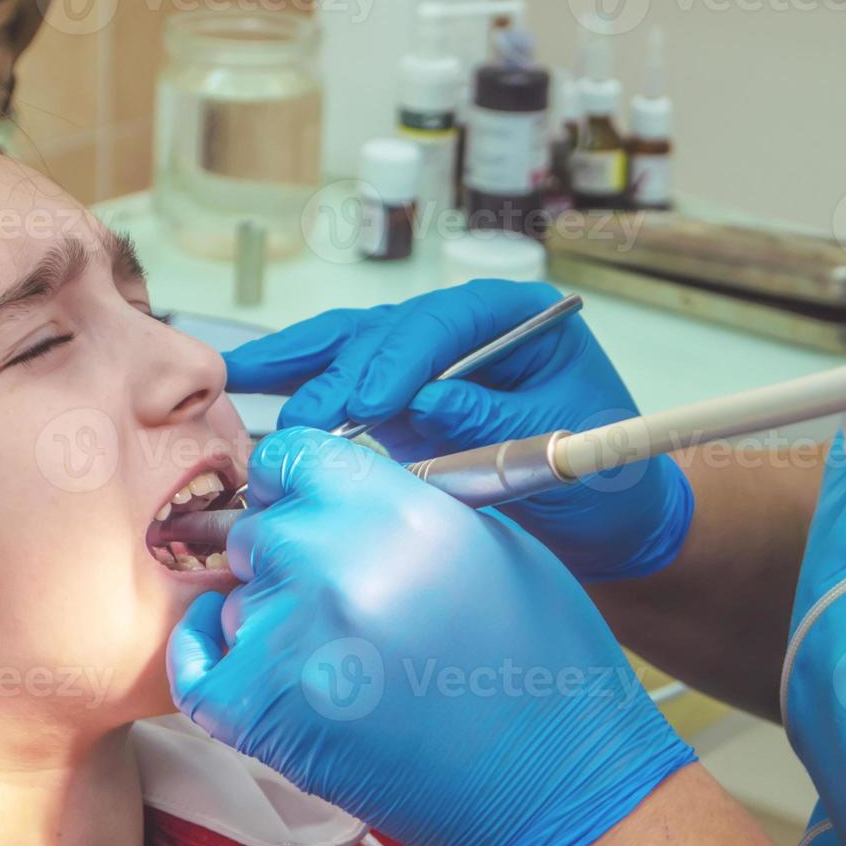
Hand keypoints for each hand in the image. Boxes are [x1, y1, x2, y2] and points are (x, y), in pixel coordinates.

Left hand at [167, 427, 695, 845]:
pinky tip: (245, 660)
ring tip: (341, 657)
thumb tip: (337, 495)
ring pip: (235, 599)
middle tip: (336, 597)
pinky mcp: (262, 714)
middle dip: (287, 555)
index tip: (303, 506)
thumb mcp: (488, 543)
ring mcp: (290, 638)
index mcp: (395, 508)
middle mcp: (333, 560)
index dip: (295, 483)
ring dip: (270, 618)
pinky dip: (210, 660)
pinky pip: (197, 666)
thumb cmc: (539, 667)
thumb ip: (399, 505)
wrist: (551, 783)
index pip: (290, 455)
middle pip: (257, 528)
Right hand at [223, 280, 693, 581]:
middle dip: (345, 375)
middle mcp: (466, 330)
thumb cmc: (604, 482)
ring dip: (298, 363)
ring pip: (354, 345)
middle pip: (389, 332)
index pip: (448, 321)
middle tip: (314, 423)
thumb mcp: (564, 449)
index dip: (404, 359)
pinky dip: (299, 381)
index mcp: (520, 320)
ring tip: (237, 373)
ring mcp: (428, 363)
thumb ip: (494, 420)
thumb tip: (426, 401)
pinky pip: (343, 379)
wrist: (607, 526)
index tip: (373, 404)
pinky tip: (247, 380)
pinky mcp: (401, 402)